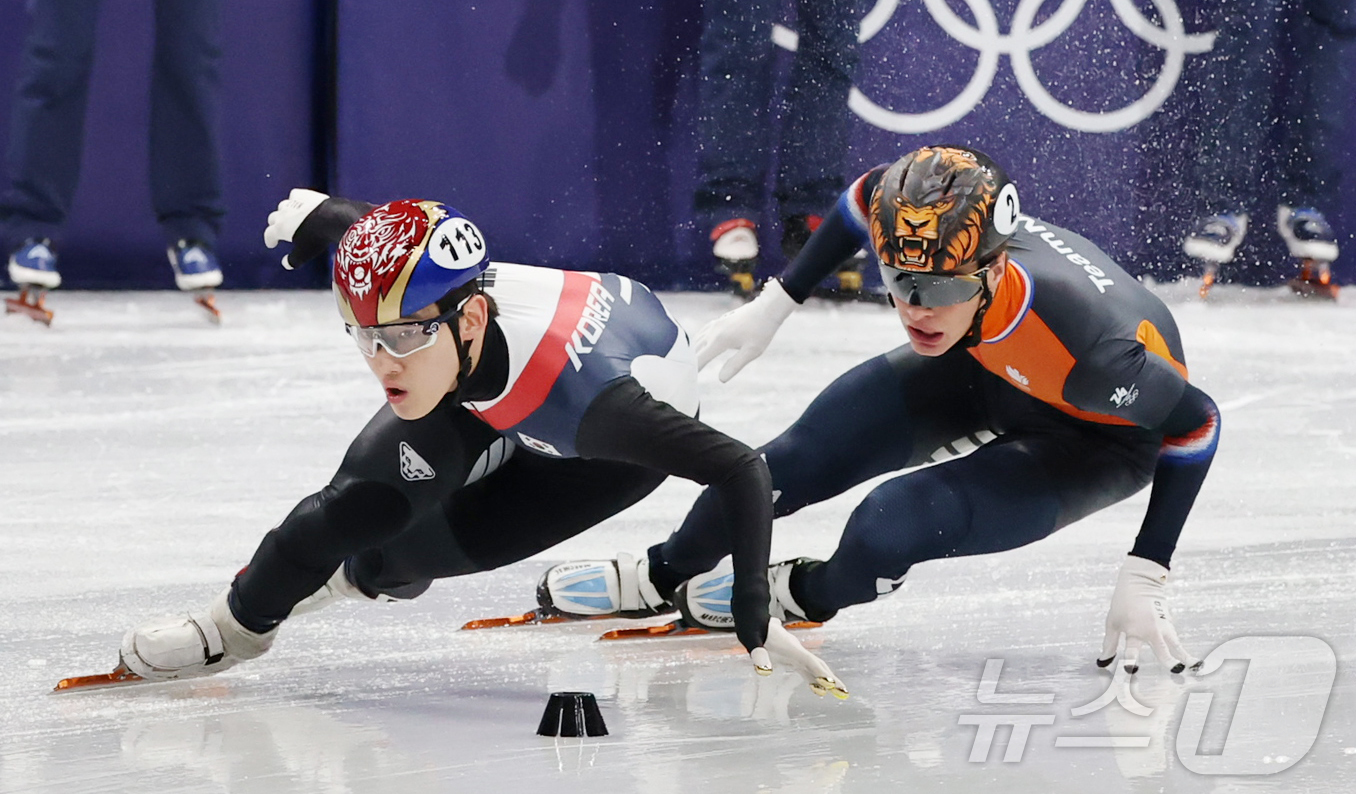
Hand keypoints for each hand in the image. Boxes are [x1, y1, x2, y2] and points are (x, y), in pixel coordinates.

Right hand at [263, 188, 330, 268]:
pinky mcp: (305, 195)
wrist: (332, 218)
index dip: (270, 240)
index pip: (269, 234)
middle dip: (275, 224)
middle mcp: (283, 214)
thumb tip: (287, 264)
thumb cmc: (317, 238)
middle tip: (280, 230)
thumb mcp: (304, 254)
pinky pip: (296, 195)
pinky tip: (300, 203)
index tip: (272, 244)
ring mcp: (294, 203)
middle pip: (273, 218)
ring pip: (283, 206)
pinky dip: (296, 200)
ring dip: (285, 212)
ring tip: (291, 217)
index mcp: (280, 228)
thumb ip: (293, 260)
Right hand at [694, 278, 798, 381]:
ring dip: (691, 351)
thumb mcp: (751, 352)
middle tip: (684, 375)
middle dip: (689, 362)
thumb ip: (734, 365)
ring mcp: (716, 324)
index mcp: (719, 341)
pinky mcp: (720, 320)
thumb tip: (720, 379)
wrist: (767, 309)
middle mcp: (714, 331)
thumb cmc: (762, 331)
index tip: (686, 381)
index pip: (700, 359)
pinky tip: (699, 344)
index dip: (693, 370)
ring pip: (697, 339)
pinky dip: (697, 340)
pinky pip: (703, 332)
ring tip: (687, 363)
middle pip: (695, 350)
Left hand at [748, 618, 848, 698]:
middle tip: (844, 692)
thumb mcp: (753, 640)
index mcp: (789, 647)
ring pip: (815, 666)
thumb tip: (763, 671)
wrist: (755, 615)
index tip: (829, 684)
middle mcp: (796, 650)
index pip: (808, 661)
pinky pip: (808, 668)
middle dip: (830, 678)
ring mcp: (796, 652)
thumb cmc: (754, 628)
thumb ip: (758, 654)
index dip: (819, 672)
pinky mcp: (792, 656)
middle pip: (817, 664)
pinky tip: (818, 688)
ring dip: (827, 678)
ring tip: (840, 693)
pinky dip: (816, 677)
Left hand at [1097, 555, 1199, 674]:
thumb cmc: (1122, 603)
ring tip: (1195, 667)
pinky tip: (1192, 662)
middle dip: (1169, 661)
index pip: (1131, 649)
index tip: (1130, 671)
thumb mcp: (1112, 623)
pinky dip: (1182, 650)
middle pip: (1161, 648)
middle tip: (1176, 671)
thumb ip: (1109, 644)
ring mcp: (1162, 626)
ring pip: (1175, 644)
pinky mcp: (1170, 623)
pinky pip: (1175, 639)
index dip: (1130, 660)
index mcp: (1133, 630)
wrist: (1140, 582)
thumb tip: (1104, 662)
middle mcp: (1150, 630)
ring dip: (1185, 656)